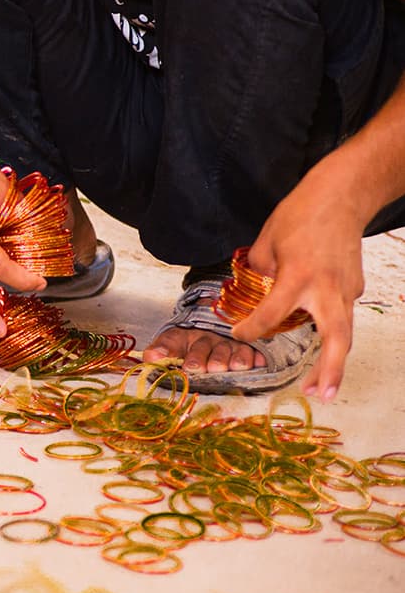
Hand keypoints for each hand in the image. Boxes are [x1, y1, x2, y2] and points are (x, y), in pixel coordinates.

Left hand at [232, 168, 368, 400]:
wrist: (341, 197)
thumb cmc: (300, 215)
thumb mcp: (267, 241)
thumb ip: (260, 271)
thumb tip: (256, 290)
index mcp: (299, 277)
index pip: (272, 315)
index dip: (252, 329)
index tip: (238, 333)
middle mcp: (327, 288)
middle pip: (335, 338)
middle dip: (329, 370)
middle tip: (319, 395)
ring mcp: (347, 289)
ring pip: (343, 332)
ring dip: (335, 361)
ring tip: (322, 387)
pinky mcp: (355, 286)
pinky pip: (341, 312)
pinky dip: (330, 328)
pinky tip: (318, 334)